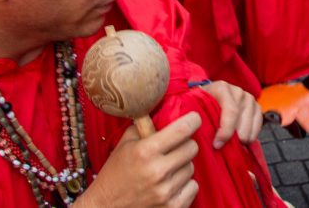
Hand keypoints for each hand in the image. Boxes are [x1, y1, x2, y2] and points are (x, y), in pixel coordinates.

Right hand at [76, 113, 200, 207]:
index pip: (182, 130)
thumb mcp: (124, 145)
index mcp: (145, 151)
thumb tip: (166, 110)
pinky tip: (170, 184)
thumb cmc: (115, 174)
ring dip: (182, 166)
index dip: (192, 121)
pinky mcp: (172, 207)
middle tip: (174, 148)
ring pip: (191, 167)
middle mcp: (157, 171)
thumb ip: (145, 127)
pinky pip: (193, 187)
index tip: (193, 119)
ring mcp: (165, 191)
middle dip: (185, 144)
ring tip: (167, 169)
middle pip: (192, 147)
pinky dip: (185, 185)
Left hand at [201, 81, 262, 148]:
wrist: (209, 98)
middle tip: (222, 147)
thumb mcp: (194, 109)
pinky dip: (250, 138)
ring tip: (230, 144)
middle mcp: (238, 91)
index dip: (225, 131)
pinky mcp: (257, 107)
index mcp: (222, 88)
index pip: (231, 111)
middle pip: (241, 121)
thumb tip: (200, 133)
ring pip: (250, 127)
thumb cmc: (200, 107)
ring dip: (241, 140)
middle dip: (232, 139)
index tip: (217, 145)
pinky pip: (257, 128)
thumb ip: (197, 118)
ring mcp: (249, 98)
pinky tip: (239, 140)